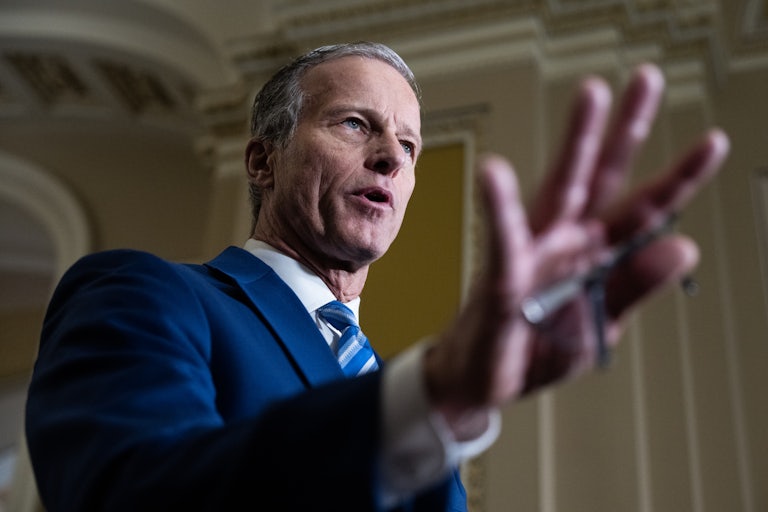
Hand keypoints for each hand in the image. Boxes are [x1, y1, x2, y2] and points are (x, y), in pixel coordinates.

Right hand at [424, 64, 728, 428]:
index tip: (713, 142)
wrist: (481, 379)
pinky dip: (500, 208)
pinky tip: (494, 174)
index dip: (680, 177)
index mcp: (599, 256)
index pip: (647, 212)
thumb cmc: (536, 351)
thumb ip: (635, 286)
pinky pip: (504, 239)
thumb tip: (683, 248)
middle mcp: (569, 241)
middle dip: (626, 130)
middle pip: (604, 178)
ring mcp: (534, 251)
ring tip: (591, 95)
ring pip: (559, 188)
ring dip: (576, 142)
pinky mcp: (501, 274)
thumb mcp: (601, 327)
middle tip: (646, 80)